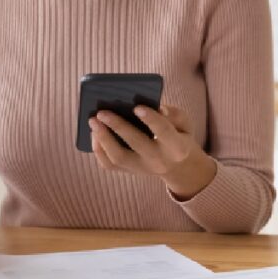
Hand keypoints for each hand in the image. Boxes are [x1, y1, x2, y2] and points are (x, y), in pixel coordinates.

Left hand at [89, 104, 217, 199]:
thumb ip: (174, 114)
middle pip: (136, 144)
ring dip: (103, 138)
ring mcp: (142, 169)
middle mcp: (158, 161)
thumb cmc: (178, 135)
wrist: (177, 166)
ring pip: (118, 157)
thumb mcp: (185, 124)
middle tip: (102, 112)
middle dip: (118, 126)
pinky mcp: (129, 172)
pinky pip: (109, 164)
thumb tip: (156, 108)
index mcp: (177, 147)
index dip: (151, 119)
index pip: (164, 132)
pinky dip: (99, 149)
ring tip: (93, 121)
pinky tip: (94, 133)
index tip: (137, 107)